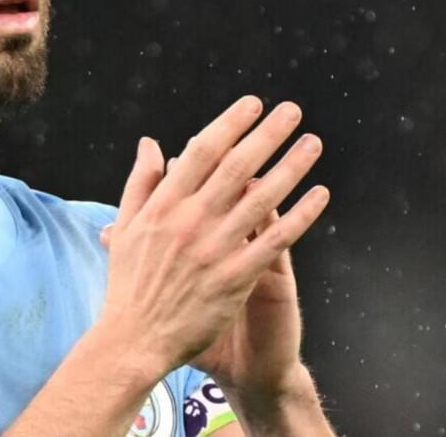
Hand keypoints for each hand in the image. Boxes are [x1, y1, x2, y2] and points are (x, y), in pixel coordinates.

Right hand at [94, 97, 328, 393]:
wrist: (135, 340)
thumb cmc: (129, 284)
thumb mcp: (126, 226)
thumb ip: (140, 182)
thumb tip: (150, 143)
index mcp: (164, 205)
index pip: (202, 152)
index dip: (230, 124)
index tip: (252, 105)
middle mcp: (191, 221)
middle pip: (237, 167)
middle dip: (267, 135)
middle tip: (291, 111)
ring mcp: (215, 249)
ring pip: (262, 199)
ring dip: (290, 167)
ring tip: (312, 144)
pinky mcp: (235, 278)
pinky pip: (275, 240)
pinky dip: (300, 216)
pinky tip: (319, 196)